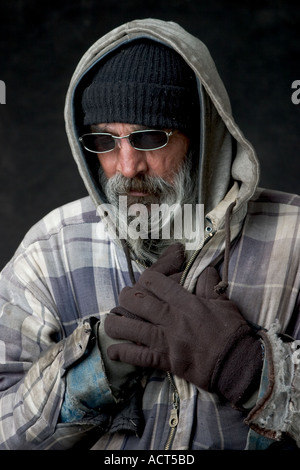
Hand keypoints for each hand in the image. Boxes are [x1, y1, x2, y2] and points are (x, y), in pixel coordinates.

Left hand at [105, 263, 262, 404]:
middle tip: (126, 296)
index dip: (147, 278)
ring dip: (116, 323)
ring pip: (129, 328)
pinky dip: (121, 353)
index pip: (155, 282)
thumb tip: (205, 269)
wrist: (238, 365)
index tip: (146, 280)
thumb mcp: (224, 302)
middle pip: (136, 301)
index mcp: (186, 303)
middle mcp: (171, 319)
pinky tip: (112, 351)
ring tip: (112, 320)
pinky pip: (137, 357)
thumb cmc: (233, 332)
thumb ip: (210, 285)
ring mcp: (166, 341)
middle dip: (126, 296)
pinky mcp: (165, 361)